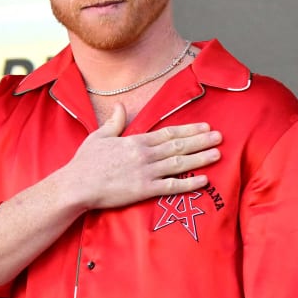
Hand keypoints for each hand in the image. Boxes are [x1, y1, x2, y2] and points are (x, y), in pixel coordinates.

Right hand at [60, 104, 219, 210]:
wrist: (77, 186)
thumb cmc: (85, 162)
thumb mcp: (98, 136)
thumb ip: (114, 122)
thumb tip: (120, 107)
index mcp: (136, 141)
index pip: (168, 133)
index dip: (188, 129)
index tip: (204, 127)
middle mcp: (145, 155)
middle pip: (178, 145)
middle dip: (201, 141)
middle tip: (220, 137)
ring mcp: (146, 172)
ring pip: (179, 163)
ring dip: (200, 158)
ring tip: (217, 154)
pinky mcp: (144, 190)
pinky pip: (171, 186)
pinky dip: (189, 183)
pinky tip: (204, 180)